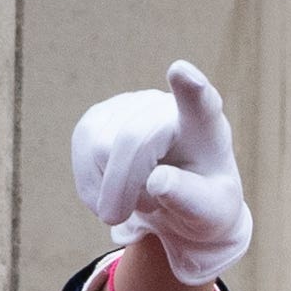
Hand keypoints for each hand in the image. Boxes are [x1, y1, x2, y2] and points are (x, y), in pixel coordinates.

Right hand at [69, 59, 252, 285]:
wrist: (180, 199)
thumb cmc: (203, 204)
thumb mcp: (209, 214)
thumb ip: (190, 200)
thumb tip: (158, 181)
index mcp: (206, 129)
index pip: (201, 104)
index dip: (191, 88)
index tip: (183, 72)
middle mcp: (166, 106)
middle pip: (131, 141)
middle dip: (122, 187)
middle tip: (123, 218)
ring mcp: (130, 105)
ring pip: (98, 146)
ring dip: (111, 187)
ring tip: (139, 196)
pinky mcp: (100, 115)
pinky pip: (81, 148)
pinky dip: (92, 183)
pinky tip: (112, 194)